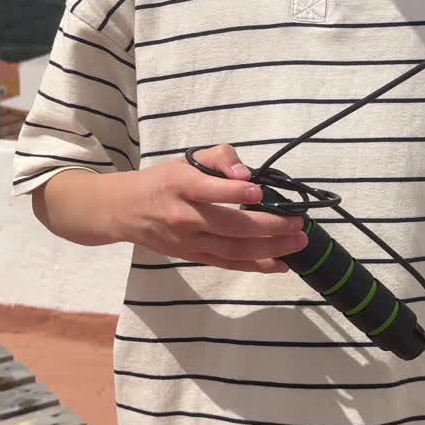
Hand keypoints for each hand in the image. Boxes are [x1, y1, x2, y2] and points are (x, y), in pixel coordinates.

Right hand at [113, 144, 307, 271]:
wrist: (126, 211)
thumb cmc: (163, 181)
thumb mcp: (186, 160)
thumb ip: (219, 158)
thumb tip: (246, 174)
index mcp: (180, 185)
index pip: (209, 190)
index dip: (235, 191)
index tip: (260, 190)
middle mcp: (184, 216)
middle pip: (230, 226)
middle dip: (269, 226)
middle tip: (298, 223)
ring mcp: (190, 241)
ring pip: (233, 250)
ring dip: (270, 248)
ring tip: (298, 242)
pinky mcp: (193, 257)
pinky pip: (228, 264)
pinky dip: (256, 266)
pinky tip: (280, 263)